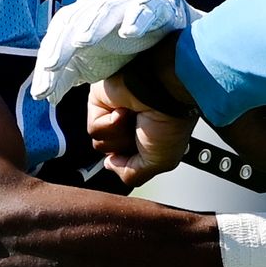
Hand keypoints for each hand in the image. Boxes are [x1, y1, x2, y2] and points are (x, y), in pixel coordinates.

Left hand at [32, 0, 191, 104]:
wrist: (166, 24)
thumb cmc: (124, 46)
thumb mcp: (91, 66)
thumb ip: (68, 77)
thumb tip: (47, 97)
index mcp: (80, 22)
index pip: (57, 38)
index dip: (48, 60)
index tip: (42, 91)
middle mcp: (99, 9)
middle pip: (74, 21)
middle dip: (62, 43)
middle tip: (52, 65)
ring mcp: (126, 3)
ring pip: (105, 9)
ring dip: (94, 24)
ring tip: (83, 42)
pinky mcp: (155, 2)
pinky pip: (145, 7)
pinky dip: (136, 17)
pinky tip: (129, 32)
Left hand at [89, 72, 194, 186]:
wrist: (164, 92)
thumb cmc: (171, 121)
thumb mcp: (161, 162)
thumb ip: (134, 174)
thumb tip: (110, 165)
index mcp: (145, 136)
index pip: (126, 160)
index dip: (132, 161)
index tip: (145, 151)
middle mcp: (128, 124)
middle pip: (111, 153)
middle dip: (126, 148)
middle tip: (142, 132)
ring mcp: (112, 112)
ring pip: (100, 143)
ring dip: (119, 136)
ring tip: (135, 119)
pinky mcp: (98, 101)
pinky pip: (94, 128)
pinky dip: (111, 124)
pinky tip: (125, 111)